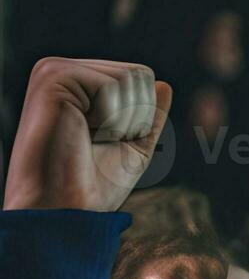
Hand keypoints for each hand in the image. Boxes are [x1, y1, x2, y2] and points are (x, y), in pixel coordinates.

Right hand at [3, 57, 171, 211]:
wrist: (66, 208)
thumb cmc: (94, 184)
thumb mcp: (133, 146)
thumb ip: (148, 114)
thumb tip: (164, 84)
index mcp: (78, 83)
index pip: (141, 77)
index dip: (141, 116)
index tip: (107, 142)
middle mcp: (63, 70)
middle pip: (140, 74)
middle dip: (135, 117)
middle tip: (98, 142)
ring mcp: (55, 70)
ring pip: (129, 78)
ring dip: (122, 120)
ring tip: (89, 138)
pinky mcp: (53, 76)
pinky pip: (112, 85)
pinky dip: (110, 118)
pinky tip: (81, 132)